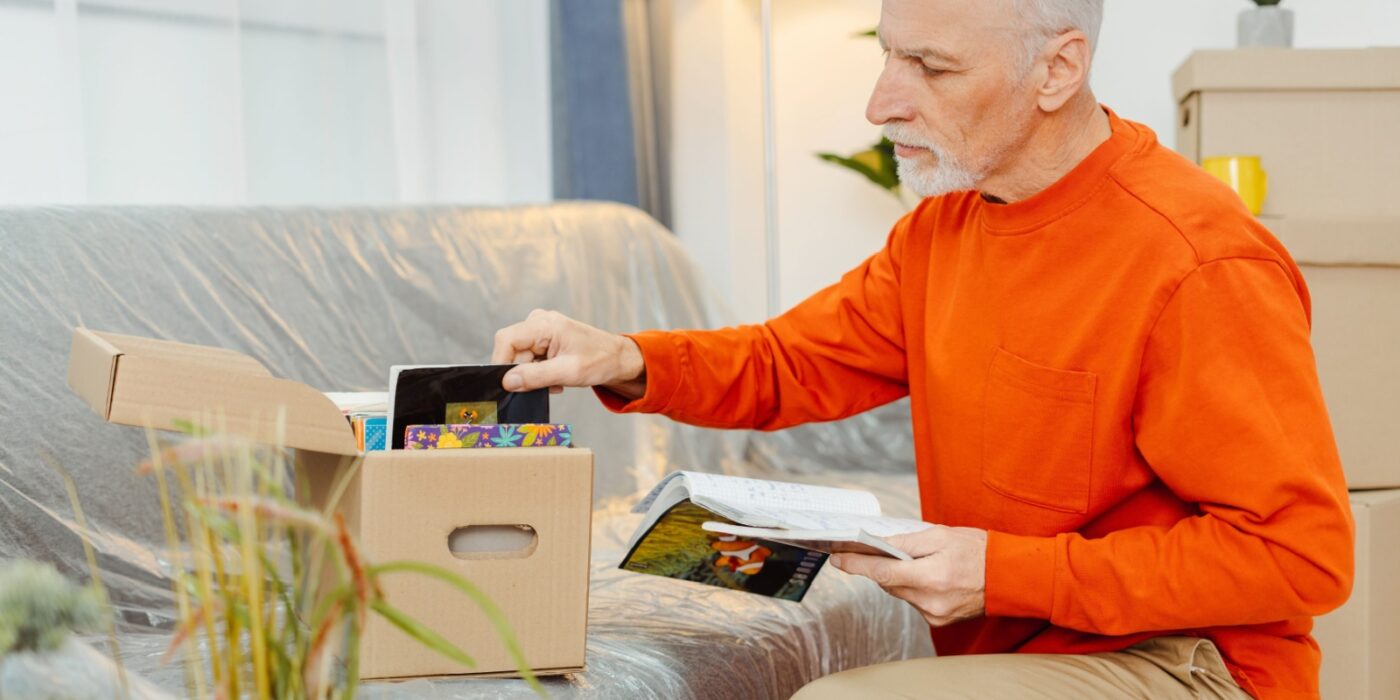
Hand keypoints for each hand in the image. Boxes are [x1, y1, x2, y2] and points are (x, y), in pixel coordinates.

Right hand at [491, 309, 646, 398]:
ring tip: (555, 381)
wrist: (619, 359)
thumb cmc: (600, 361)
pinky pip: (529, 359)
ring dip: (533, 375)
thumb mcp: (568, 372)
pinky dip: (539, 372)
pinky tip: (555, 378)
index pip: (506, 340)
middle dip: (524, 373)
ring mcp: (540, 330)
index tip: (508, 385)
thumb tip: (507, 382)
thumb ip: (536, 377)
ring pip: (520, 358)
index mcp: (544, 324)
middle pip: (512, 351)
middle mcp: (539, 322)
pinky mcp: (544, 340)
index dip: (501, 363)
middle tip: (546, 385)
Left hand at [831, 525, 987, 627]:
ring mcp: (934, 614)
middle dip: (879, 566)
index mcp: (931, 576)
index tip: (837, 558)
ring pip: (900, 593)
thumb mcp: (941, 535)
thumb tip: (878, 544)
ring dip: (898, 576)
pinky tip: (924, 574)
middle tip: (869, 549)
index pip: (881, 572)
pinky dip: (912, 587)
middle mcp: (930, 600)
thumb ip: (906, 542)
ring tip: (909, 559)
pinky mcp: (938, 620)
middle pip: (888, 583)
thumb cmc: (978, 550)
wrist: (1009, 577)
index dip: (856, 565)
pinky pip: (913, 601)